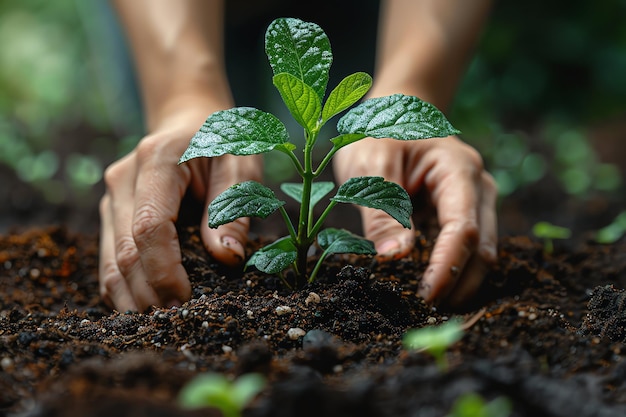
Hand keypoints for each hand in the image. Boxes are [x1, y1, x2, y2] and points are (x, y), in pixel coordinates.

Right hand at [99, 109, 261, 311]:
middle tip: (178, 322)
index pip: (150, 226)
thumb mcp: (242, 164)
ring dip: (132, 298)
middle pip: (125, 250)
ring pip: (110, 261)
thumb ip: (234, 208)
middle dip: (149, 293)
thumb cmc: (223, 141)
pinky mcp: (111, 215)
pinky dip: (124, 288)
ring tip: (161, 323)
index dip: (164, 270)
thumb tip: (227, 258)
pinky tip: (145, 307)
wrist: (191, 121)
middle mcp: (123, 179)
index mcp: (158, 161)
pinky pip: (109, 260)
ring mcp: (111, 198)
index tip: (187, 299)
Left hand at [333, 136, 496, 305]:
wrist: (396, 110)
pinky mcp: (466, 212)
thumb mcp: (368, 166)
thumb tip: (394, 258)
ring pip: (482, 253)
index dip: (447, 267)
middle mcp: (477, 187)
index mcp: (457, 170)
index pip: (463, 229)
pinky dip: (454, 269)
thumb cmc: (379, 132)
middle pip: (482, 248)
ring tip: (428, 306)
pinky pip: (468, 247)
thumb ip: (382, 210)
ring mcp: (476, 201)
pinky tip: (431, 285)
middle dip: (458, 283)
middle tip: (424, 312)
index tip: (424, 296)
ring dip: (460, 281)